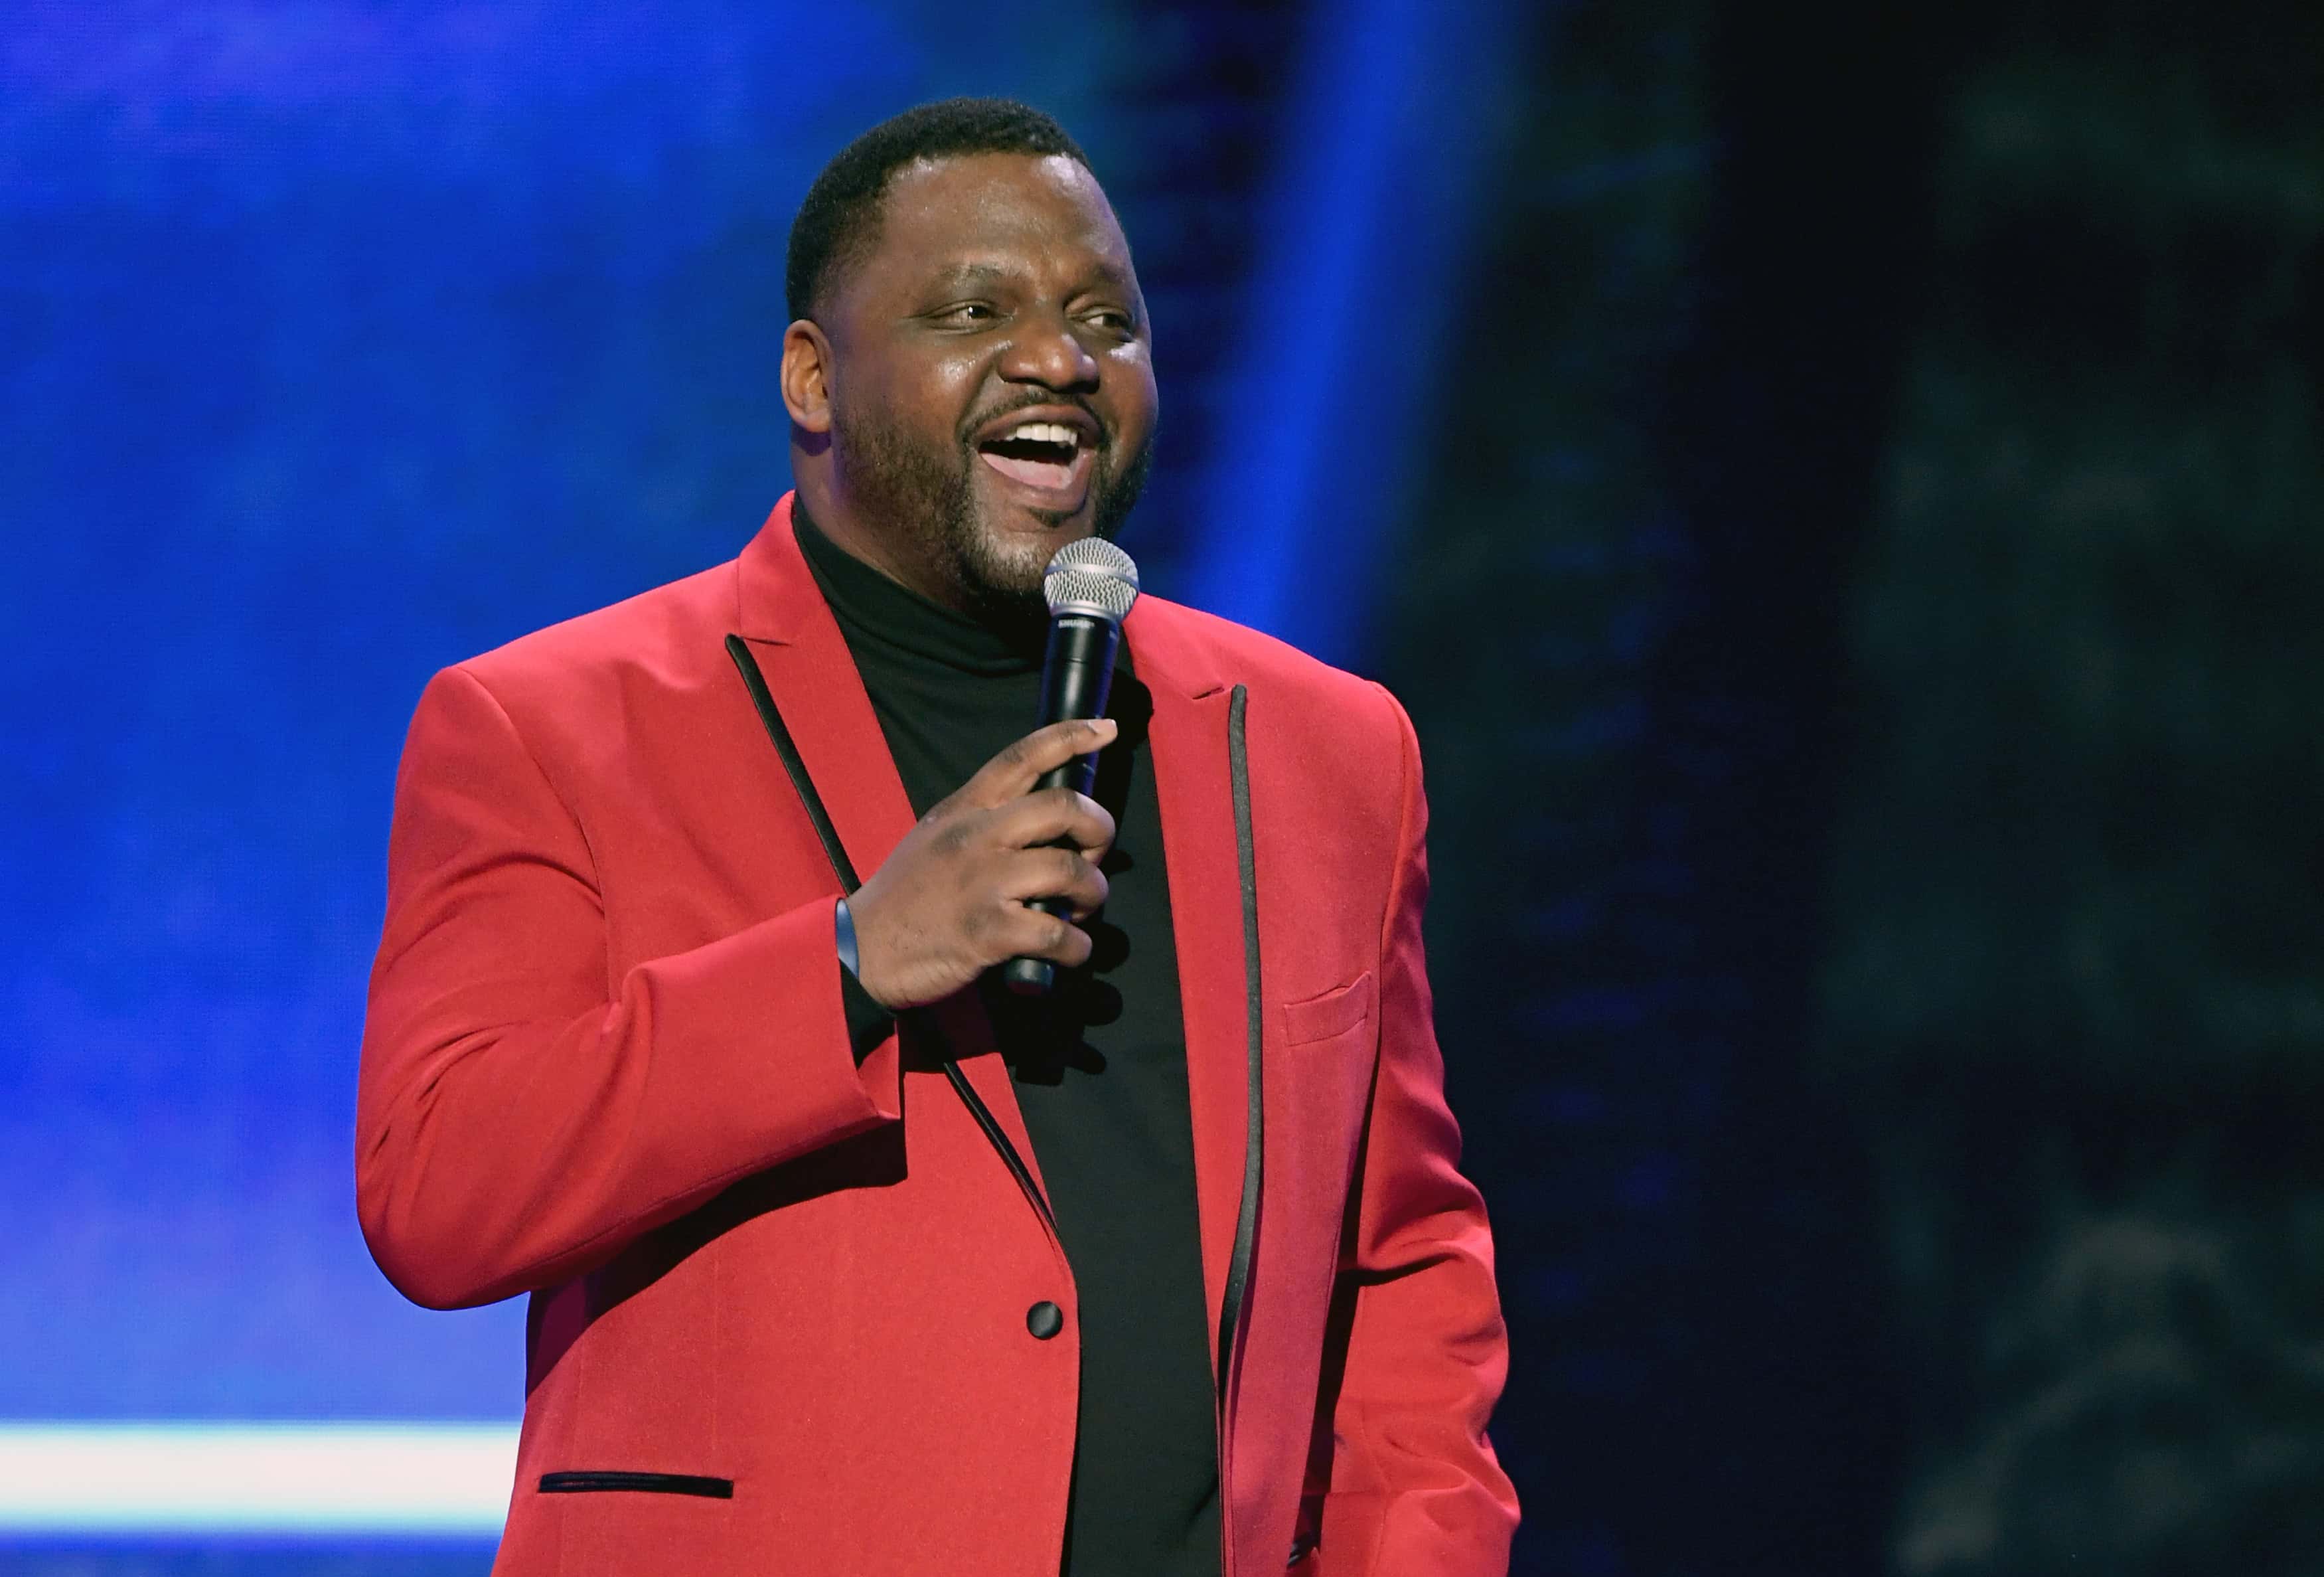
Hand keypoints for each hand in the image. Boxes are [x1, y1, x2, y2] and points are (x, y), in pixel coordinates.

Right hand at [846, 717, 1117, 1010]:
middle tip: (1095, 856)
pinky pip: (1056, 934)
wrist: (860, 950)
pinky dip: (1077, 946)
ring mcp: (983, 883)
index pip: (1021, 757)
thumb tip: (1040, 821)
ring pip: (1069, 871)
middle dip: (1099, 829)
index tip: (1106, 729)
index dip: (1070, 736)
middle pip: (1063, 808)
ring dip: (1093, 893)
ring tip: (1082, 910)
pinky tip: (1071, 950)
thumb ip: (982, 821)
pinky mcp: (988, 932)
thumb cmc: (904, 897)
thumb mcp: (934, 837)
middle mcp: (976, 837)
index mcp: (964, 810)